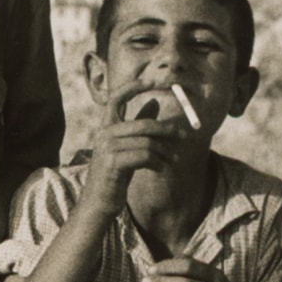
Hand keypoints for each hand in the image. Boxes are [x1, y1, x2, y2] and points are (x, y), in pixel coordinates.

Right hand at [80, 86, 188, 211]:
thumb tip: (154, 101)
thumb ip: (137, 125)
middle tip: (184, 135)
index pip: (117, 97)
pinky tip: (160, 168)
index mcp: (106, 126)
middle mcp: (104, 133)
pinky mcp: (113, 163)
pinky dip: (158, 162)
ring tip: (172, 160)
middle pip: (143, 124)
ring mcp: (107, 148)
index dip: (135, 86)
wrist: (98, 202)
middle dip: (167, 129)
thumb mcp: (126, 147)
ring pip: (148, 142)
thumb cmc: (114, 174)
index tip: (154, 79)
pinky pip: (145, 156)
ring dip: (165, 152)